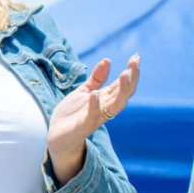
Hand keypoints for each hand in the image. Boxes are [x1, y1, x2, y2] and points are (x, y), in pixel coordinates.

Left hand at [47, 55, 139, 183]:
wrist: (57, 136)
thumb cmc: (73, 114)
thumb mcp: (84, 92)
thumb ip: (96, 79)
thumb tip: (108, 60)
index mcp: (106, 99)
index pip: (123, 84)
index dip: (131, 71)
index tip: (136, 56)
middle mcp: (105, 108)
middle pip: (124, 94)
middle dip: (131, 79)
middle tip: (134, 63)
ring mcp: (96, 117)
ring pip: (115, 105)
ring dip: (121, 91)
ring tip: (124, 75)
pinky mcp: (84, 125)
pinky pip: (92, 116)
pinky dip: (94, 106)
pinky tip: (94, 94)